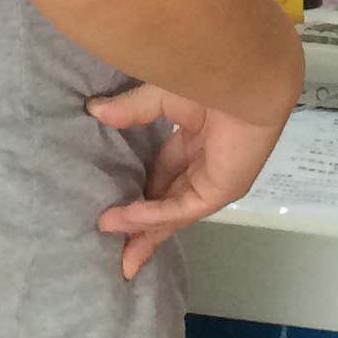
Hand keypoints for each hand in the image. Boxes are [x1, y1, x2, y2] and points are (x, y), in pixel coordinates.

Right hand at [89, 84, 288, 279]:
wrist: (243, 82)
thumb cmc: (208, 82)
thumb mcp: (160, 97)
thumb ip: (130, 111)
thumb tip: (94, 111)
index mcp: (192, 141)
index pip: (161, 175)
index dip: (137, 192)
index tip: (110, 205)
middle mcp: (202, 166)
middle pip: (166, 203)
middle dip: (141, 228)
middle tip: (116, 247)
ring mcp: (211, 182)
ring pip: (172, 215)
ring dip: (144, 232)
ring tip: (120, 255)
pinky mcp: (217, 192)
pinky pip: (179, 209)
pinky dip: (152, 216)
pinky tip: (127, 219)